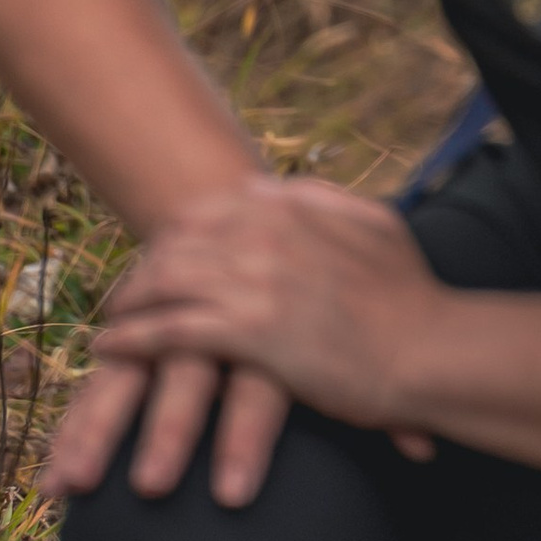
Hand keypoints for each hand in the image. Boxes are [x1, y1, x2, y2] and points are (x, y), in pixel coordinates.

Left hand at [68, 180, 445, 507]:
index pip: (213, 206)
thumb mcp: (375, 226)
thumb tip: (279, 190)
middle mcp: (270, 231)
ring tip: (112, 317)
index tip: (164, 253)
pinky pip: (169, 330)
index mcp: (298, 204)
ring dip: (130, 299)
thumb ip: (325, 201)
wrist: (427, 349)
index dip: (180, 231)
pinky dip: (134, 338)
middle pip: (181, 238)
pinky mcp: (247, 330)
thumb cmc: (409, 298)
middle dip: (146, 263)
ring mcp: (257, 278)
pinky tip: (114, 347)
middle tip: (126, 289)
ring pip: (167, 279)